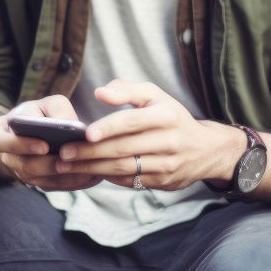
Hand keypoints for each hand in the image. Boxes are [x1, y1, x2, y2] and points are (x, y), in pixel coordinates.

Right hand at [0, 95, 105, 190]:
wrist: (34, 132)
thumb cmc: (39, 114)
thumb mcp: (45, 104)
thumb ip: (56, 109)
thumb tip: (68, 124)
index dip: (20, 145)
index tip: (44, 145)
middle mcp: (7, 158)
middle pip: (24, 167)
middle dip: (48, 165)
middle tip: (69, 161)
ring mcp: (22, 174)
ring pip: (41, 180)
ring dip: (64, 176)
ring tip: (87, 169)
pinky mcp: (39, 183)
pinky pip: (54, 186)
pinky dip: (73, 182)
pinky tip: (92, 176)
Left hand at [53, 79, 235, 189]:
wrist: (206, 149)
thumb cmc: (172, 117)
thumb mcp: (156, 96)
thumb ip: (127, 89)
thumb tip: (101, 92)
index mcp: (166, 115)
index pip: (132, 121)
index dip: (108, 127)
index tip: (85, 133)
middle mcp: (169, 140)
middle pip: (123, 148)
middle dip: (90, 152)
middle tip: (64, 153)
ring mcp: (167, 164)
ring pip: (124, 167)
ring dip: (93, 168)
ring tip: (68, 165)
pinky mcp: (163, 181)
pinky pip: (130, 180)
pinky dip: (108, 176)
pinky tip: (90, 172)